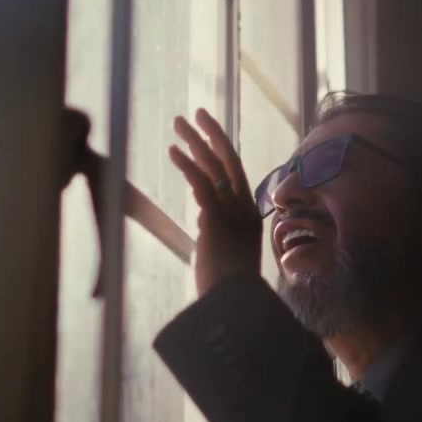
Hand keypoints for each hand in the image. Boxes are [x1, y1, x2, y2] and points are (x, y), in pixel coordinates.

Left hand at [168, 108, 262, 296]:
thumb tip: (204, 217)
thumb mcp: (225, 253)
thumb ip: (216, 231)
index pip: (235, 174)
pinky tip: (173, 151)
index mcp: (248, 216)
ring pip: (215, 167)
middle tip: (194, 114)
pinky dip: (187, 166)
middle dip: (211, 135)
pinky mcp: (215, 220)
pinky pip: (202, 185)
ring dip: (195, 142)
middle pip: (229, 161)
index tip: (207, 134)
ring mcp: (231, 213)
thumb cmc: (227, 290)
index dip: (221, 150)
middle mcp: (243, 209)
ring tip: (178, 123)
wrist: (233, 307)